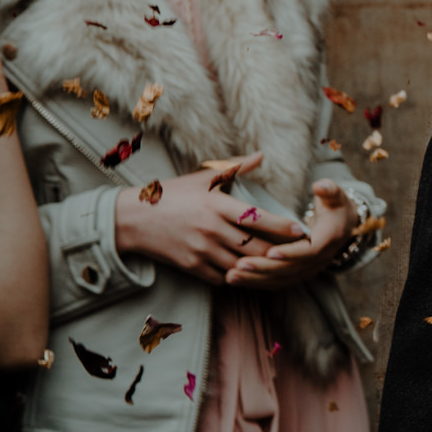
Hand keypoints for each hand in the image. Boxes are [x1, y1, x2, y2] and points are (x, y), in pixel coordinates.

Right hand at [112, 153, 307, 283]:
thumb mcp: (202, 178)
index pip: (257, 218)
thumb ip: (235, 168)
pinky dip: (239, 276)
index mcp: (216, 205)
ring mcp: (200, 250)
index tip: (300, 230)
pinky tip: (251, 272)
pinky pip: (223, 277)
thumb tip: (261, 155)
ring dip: (261, 267)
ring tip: (280, 265)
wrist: (131, 219)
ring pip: (241, 265)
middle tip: (298, 252)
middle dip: (278, 251)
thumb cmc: (171, 195)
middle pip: (254, 246)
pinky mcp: (191, 267)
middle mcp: (210, 229)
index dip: (281, 226)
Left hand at [225, 179, 360, 289]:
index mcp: (328, 239)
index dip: (290, 253)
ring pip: (280, 279)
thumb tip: (320, 186)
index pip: (308, 251)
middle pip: (290, 269)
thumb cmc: (333, 206)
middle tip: (240, 265)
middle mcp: (320, 260)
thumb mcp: (335, 195)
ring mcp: (308, 270)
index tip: (269, 252)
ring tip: (231, 275)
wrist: (342, 225)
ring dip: (255, 279)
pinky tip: (235, 279)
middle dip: (264, 269)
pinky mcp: (297, 274)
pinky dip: (256, 283)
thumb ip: (329, 190)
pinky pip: (276, 282)